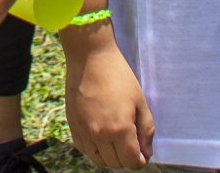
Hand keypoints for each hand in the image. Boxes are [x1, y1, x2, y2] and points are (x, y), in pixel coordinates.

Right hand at [61, 36, 154, 169]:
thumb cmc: (119, 76)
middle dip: (126, 159)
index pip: (131, 161)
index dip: (139, 161)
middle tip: (131, 147)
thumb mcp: (140, 101)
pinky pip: (84, 149)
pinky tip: (101, 139)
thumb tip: (146, 152)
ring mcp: (84, 131)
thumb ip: (146, 130)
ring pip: (98, 160)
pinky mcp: (73, 125)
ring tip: (116, 144)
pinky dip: (94, 150)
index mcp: (120, 129)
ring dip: (110, 157)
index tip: (142, 154)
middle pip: (115, 163)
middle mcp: (100, 135)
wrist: (90, 58)